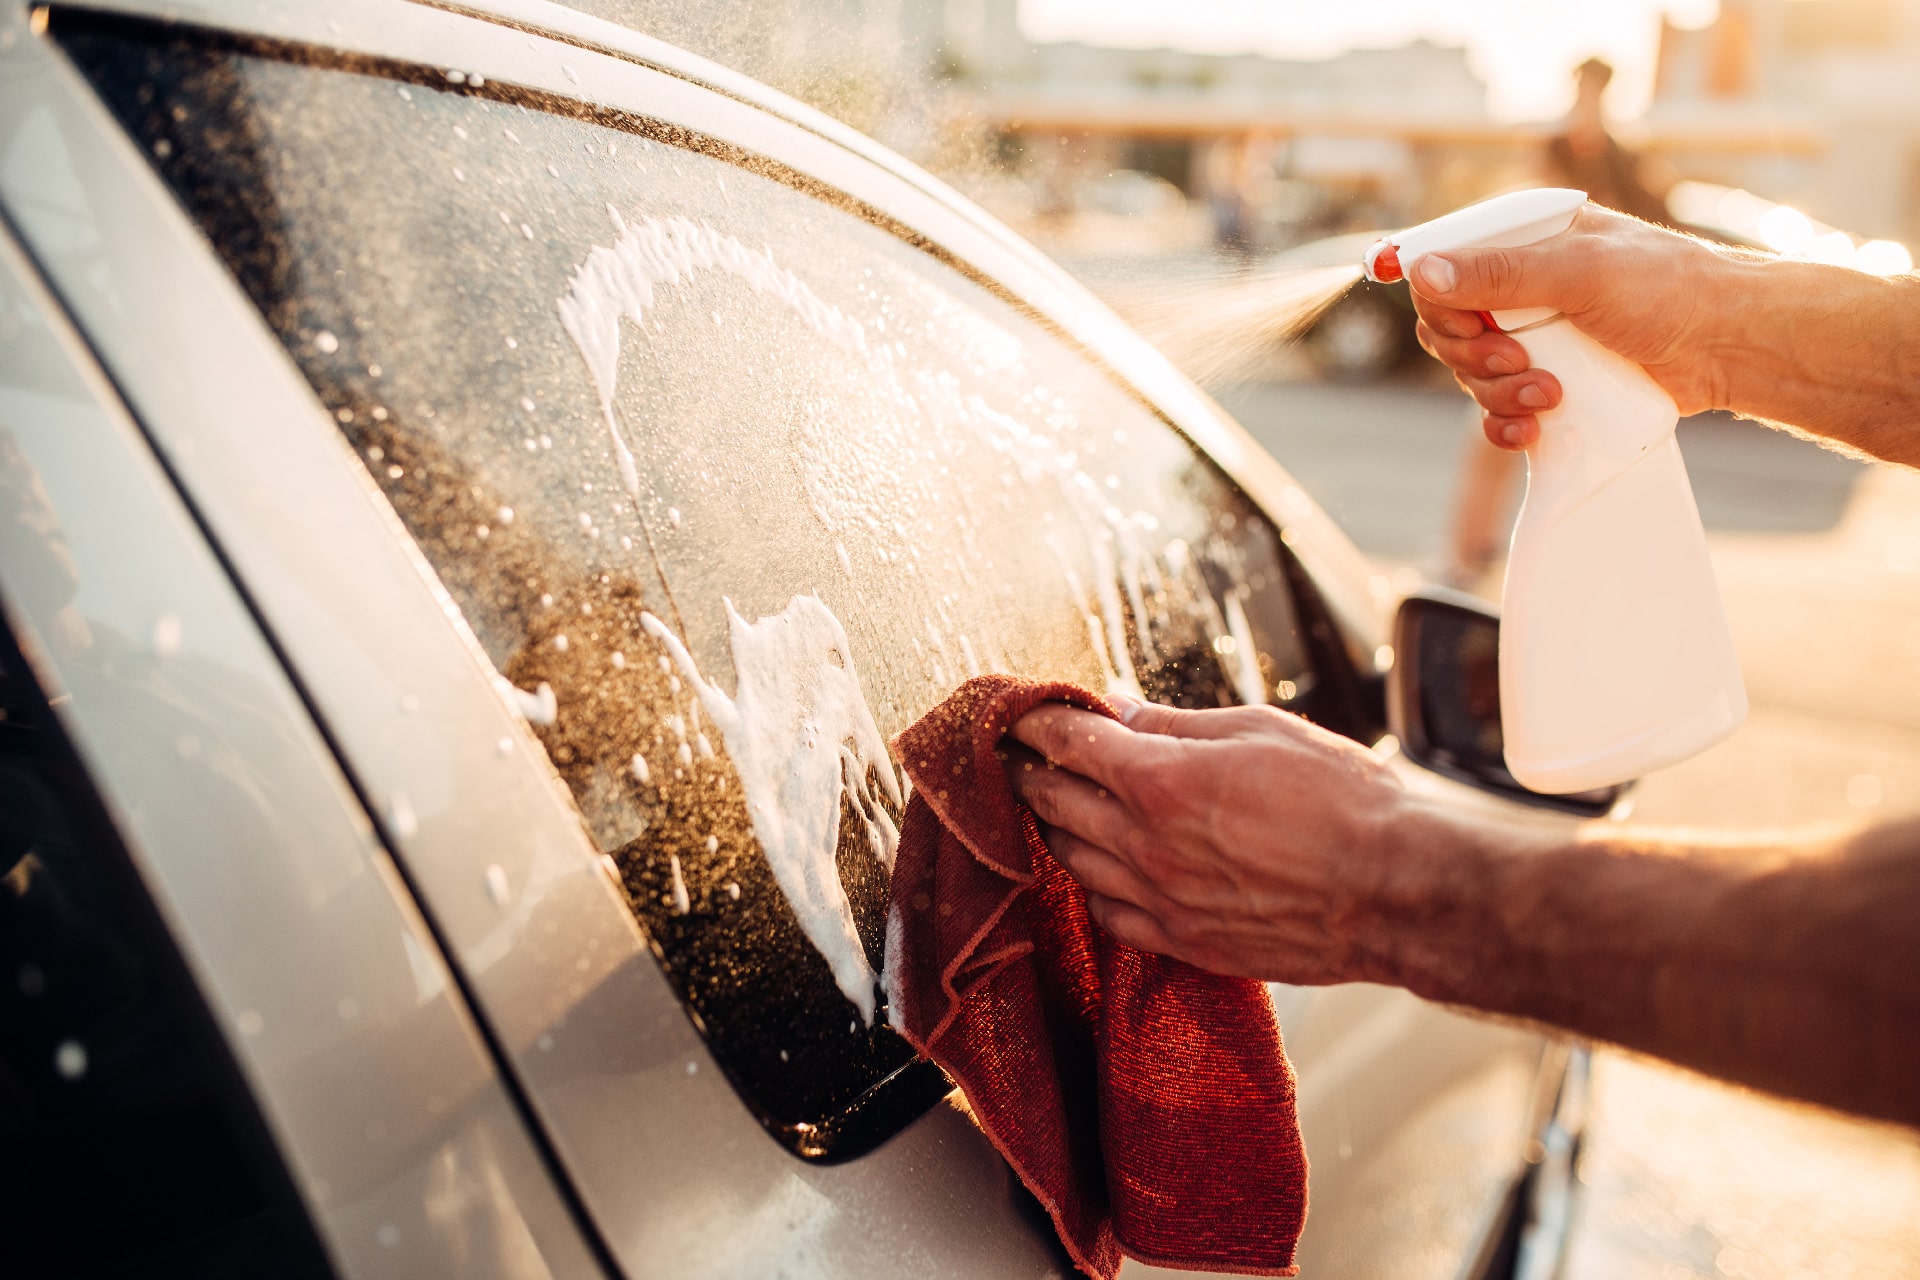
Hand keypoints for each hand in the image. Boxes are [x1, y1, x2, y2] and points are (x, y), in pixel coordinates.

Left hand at [1005, 695, 1416, 983]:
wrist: (1395, 891)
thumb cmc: (1344, 800)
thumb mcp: (1259, 730)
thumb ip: (1175, 724)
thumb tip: (1118, 710)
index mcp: (1161, 782)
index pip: (1066, 743)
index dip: (1033, 721)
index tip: (1017, 710)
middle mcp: (1146, 845)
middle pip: (1052, 800)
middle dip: (1025, 768)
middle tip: (1011, 751)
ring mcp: (1161, 900)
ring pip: (1072, 858)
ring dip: (1053, 824)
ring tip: (1048, 801)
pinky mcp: (1184, 943)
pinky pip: (1109, 913)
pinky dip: (1093, 883)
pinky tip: (1099, 866)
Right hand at [1410, 204, 1729, 449]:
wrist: (1729, 346)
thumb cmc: (1667, 289)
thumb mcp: (1579, 272)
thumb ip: (1500, 273)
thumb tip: (1421, 268)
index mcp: (1523, 242)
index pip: (1441, 263)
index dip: (1435, 295)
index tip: (1454, 316)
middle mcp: (1519, 287)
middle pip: (1446, 326)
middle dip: (1474, 353)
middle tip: (1520, 358)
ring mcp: (1532, 337)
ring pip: (1469, 373)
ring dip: (1499, 392)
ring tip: (1552, 393)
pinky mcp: (1546, 383)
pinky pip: (1494, 412)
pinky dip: (1505, 424)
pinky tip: (1534, 428)